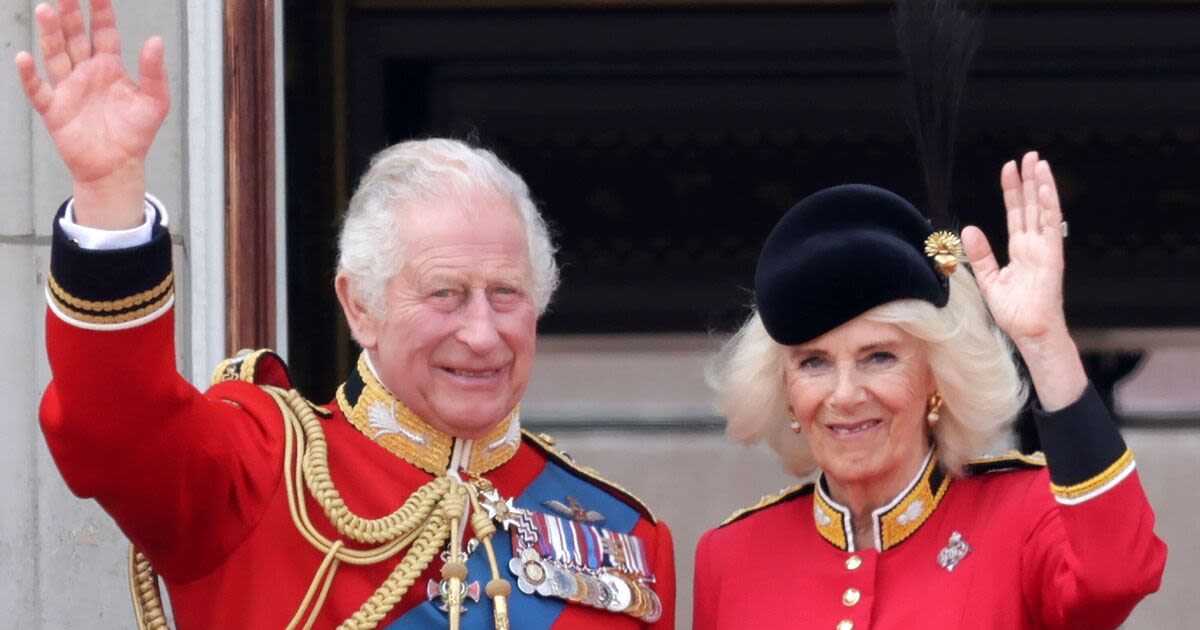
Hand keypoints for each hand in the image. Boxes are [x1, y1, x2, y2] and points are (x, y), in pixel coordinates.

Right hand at [14, 0, 169, 228]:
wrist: (118, 167)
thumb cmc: (136, 134)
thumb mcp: (155, 101)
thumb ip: (155, 72)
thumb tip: (156, 40)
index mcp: (110, 66)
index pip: (103, 31)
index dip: (100, 10)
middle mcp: (86, 72)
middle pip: (75, 35)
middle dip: (70, 13)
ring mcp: (68, 88)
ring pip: (55, 54)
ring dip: (50, 33)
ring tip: (46, 9)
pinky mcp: (54, 109)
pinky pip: (38, 89)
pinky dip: (30, 75)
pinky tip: (25, 57)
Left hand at [962, 151, 1066, 346]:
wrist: (1029, 333)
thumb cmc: (1015, 312)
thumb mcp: (988, 280)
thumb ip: (980, 254)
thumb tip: (969, 229)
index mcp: (1021, 249)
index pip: (1017, 213)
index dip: (1012, 191)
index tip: (1008, 169)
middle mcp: (1035, 245)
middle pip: (1032, 206)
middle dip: (1029, 181)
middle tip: (1028, 156)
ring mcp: (1045, 249)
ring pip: (1044, 210)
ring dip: (1042, 186)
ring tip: (1038, 162)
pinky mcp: (1052, 257)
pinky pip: (1051, 227)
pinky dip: (1049, 206)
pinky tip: (1045, 188)